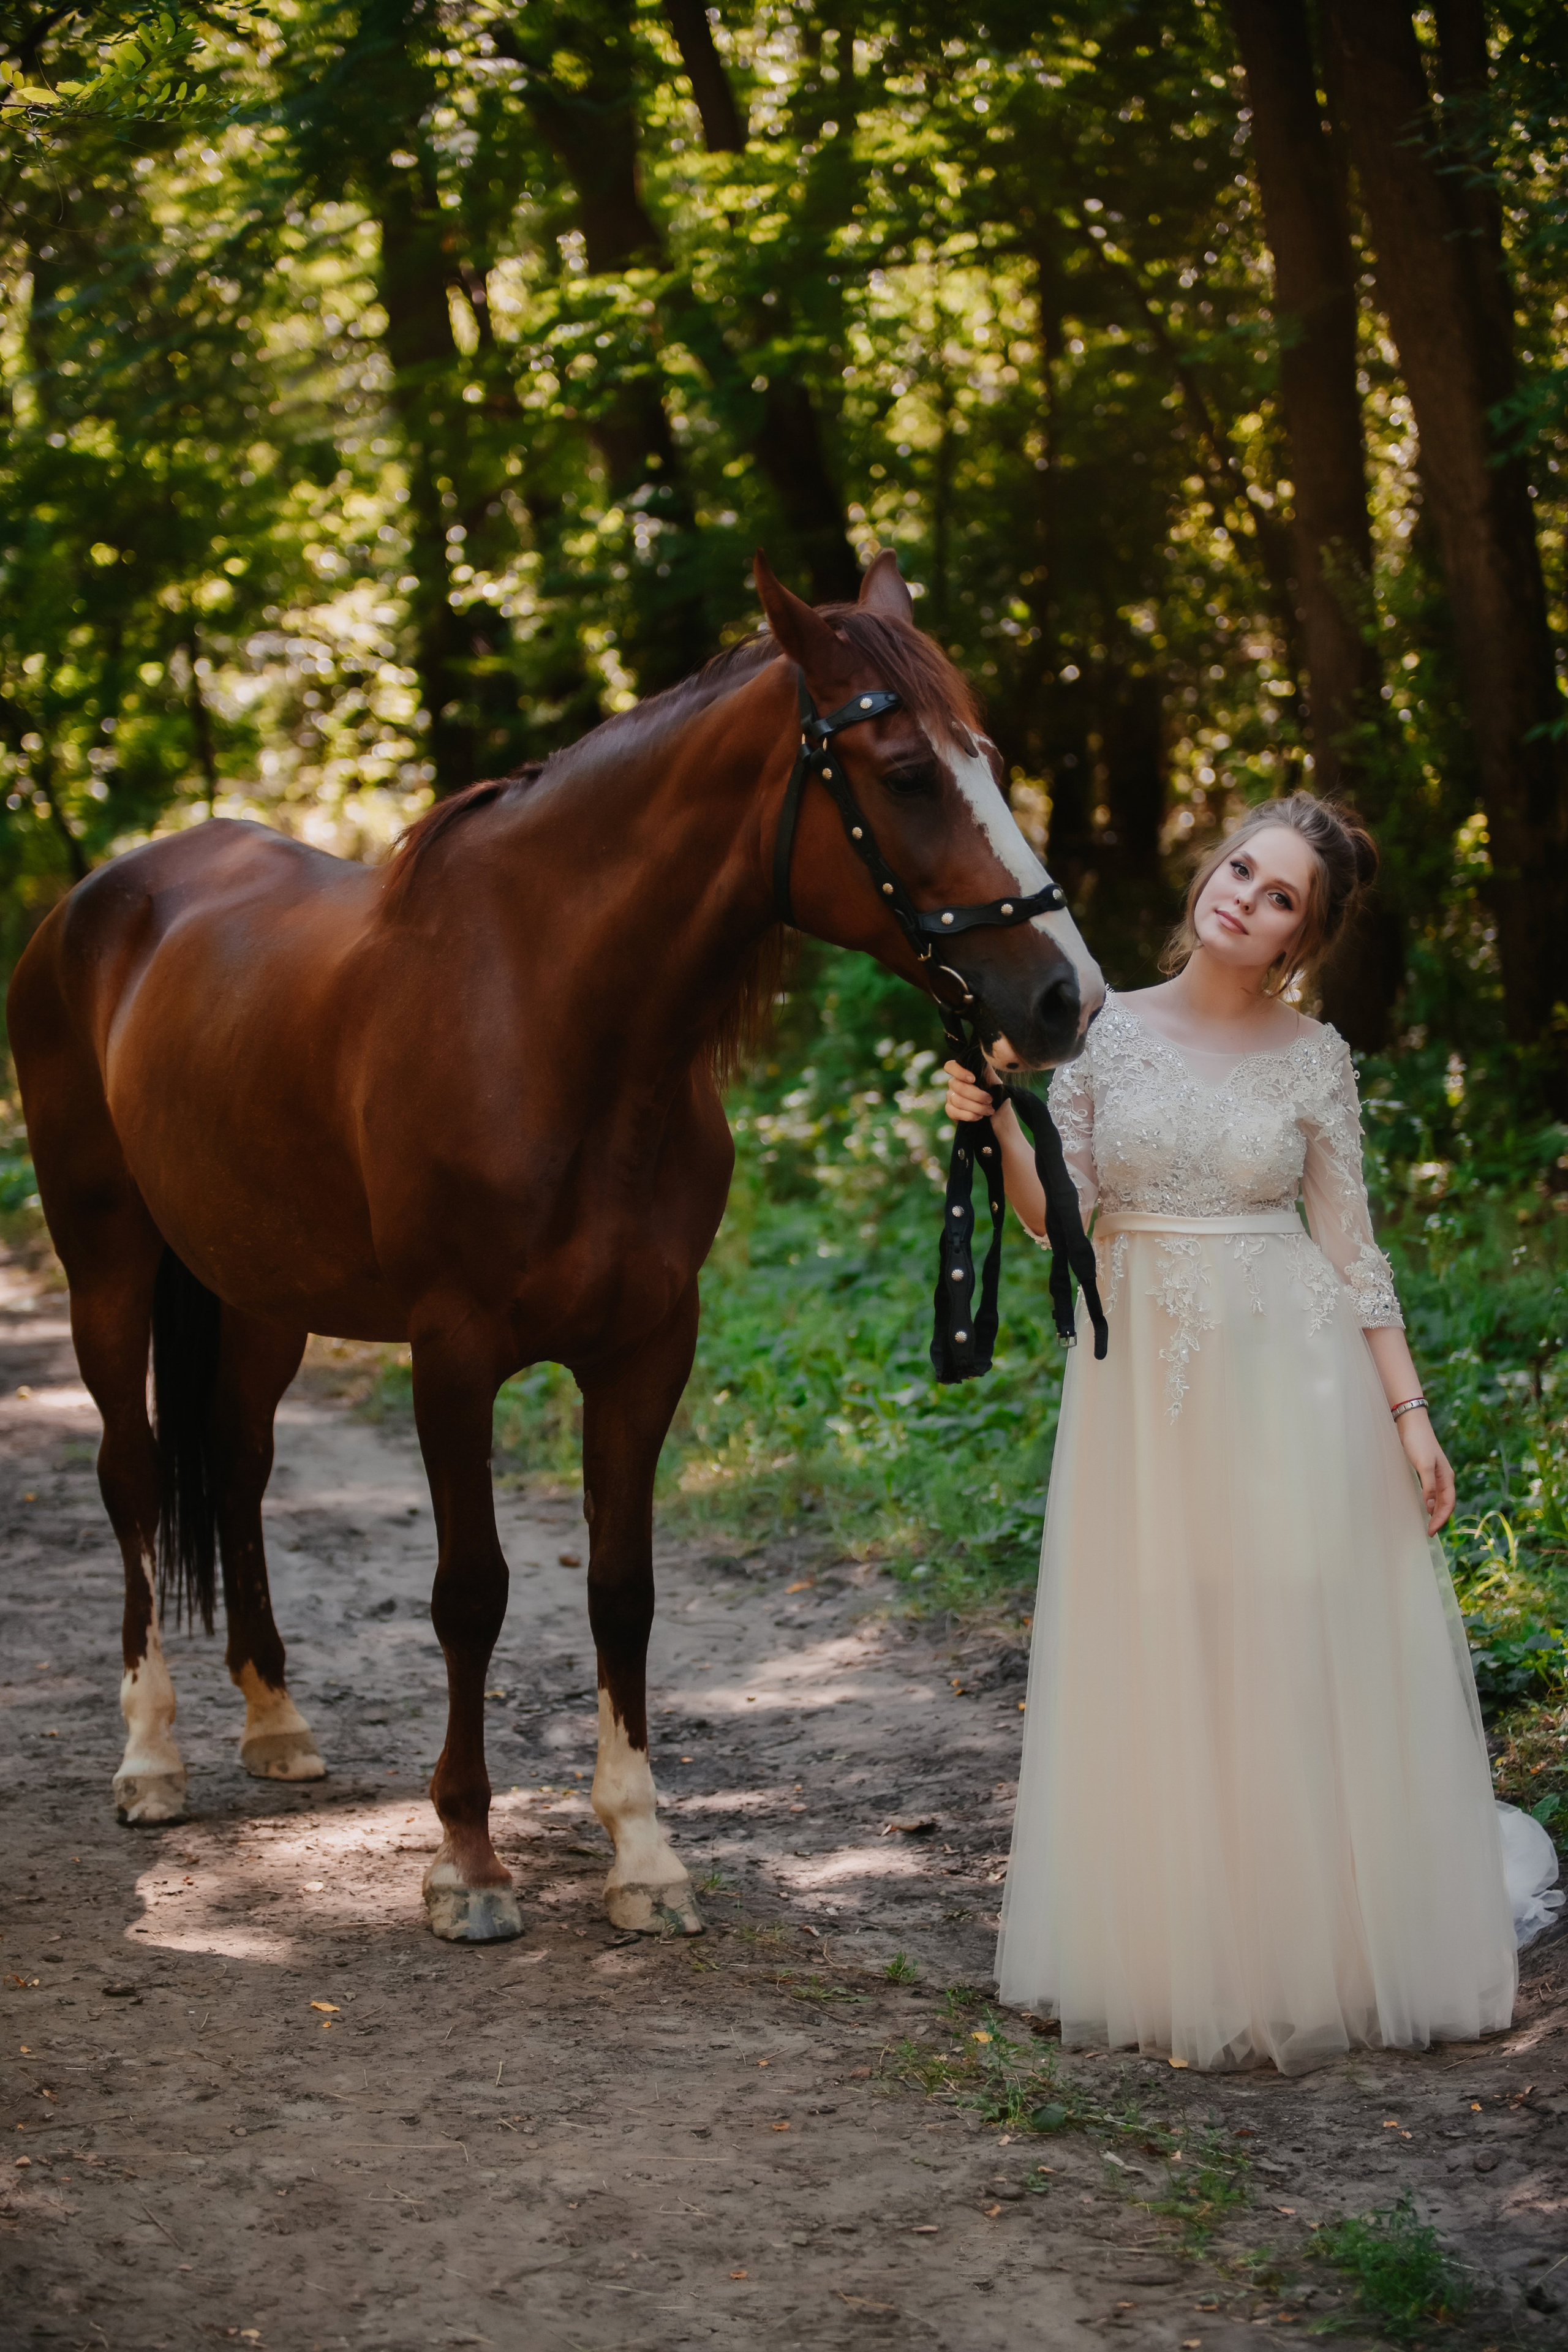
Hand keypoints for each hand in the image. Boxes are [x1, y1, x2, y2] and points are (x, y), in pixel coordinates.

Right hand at [943, 1058, 997, 1124]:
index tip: (973, 1079)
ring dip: (976, 1107)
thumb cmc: (994, 1093)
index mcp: (963, 1072)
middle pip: (958, 1087)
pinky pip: (954, 1112)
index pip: (950, 1066)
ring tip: (989, 1110)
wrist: (996, 1111)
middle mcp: (954, 1083)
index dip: (959, 1072)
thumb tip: (985, 1058)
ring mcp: (950, 1097)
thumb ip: (986, 1070)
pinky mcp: (950, 1110)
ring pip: (958, 1101)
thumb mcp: (993, 1080)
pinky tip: (979, 1116)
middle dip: (977, 1095)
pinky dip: (969, 1115)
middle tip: (990, 1100)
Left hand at [1397, 1409, 1455, 1534]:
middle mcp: (1444, 1477)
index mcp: (1447, 1477)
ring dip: (1435, 1512)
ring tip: (1429, 1524)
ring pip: (1439, 1498)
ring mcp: (1436, 1474)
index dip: (1441, 1519)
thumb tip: (1430, 1507)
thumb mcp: (1423, 1465)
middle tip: (1429, 1533)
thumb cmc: (1418, 1443)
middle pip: (1445, 1503)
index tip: (1431, 1532)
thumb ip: (1429, 1486)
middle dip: (1439, 1519)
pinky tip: (1424, 1506)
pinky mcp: (1426, 1469)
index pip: (1448, 1504)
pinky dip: (1430, 1502)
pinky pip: (1432, 1491)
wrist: (1412, 1423)